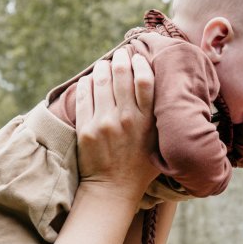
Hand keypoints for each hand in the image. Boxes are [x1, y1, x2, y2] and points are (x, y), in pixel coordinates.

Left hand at [75, 49, 157, 199]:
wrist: (113, 189)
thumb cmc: (140, 165)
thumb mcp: (158, 142)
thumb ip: (157, 117)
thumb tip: (156, 87)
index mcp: (147, 121)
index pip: (145, 80)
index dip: (140, 63)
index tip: (138, 58)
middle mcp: (126, 119)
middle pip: (121, 74)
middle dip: (121, 58)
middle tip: (121, 54)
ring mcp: (104, 123)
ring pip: (101, 79)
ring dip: (104, 67)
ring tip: (106, 65)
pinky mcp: (86, 129)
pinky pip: (84, 94)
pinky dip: (88, 82)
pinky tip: (92, 80)